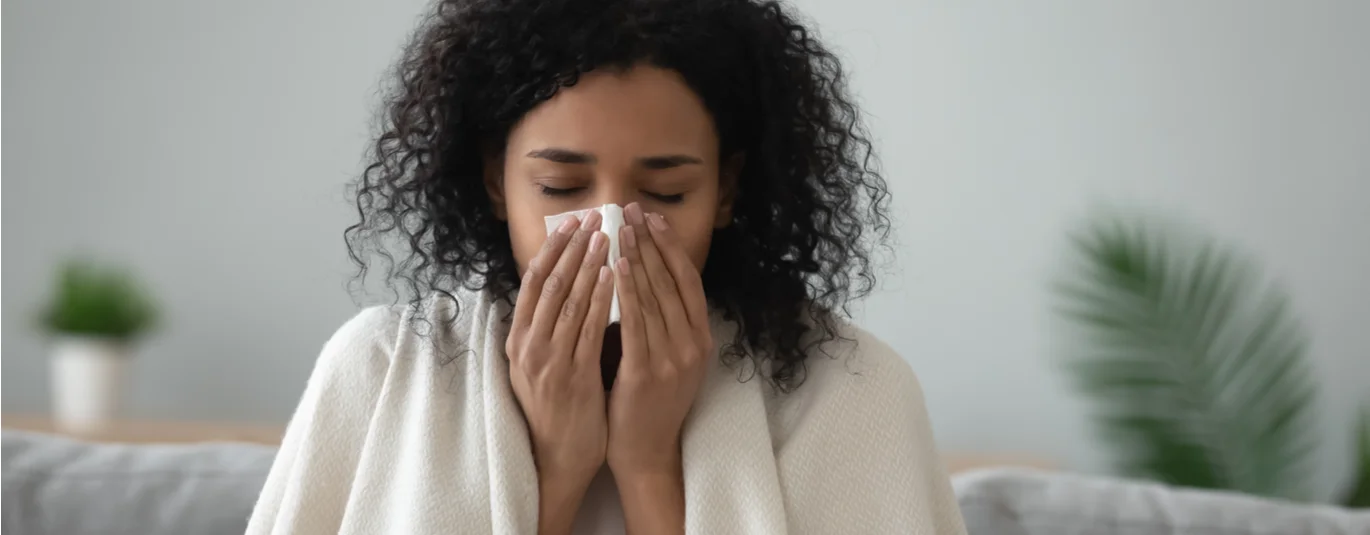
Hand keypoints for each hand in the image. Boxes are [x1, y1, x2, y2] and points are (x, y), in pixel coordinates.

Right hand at [506, 210, 614, 529]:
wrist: (555, 459)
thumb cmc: (556, 410)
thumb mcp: (541, 365)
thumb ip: (549, 330)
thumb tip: (567, 288)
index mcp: (519, 340)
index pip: (533, 282)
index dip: (552, 249)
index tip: (570, 222)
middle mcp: (528, 346)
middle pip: (548, 283)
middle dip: (571, 247)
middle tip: (592, 218)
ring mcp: (548, 360)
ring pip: (567, 300)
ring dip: (588, 264)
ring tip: (606, 236)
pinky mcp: (571, 376)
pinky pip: (587, 328)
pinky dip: (600, 298)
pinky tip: (614, 276)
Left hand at [607, 203, 712, 477]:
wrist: (645, 450)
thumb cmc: (647, 401)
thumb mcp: (666, 356)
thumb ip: (660, 320)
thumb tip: (640, 271)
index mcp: (700, 338)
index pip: (688, 280)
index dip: (670, 246)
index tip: (652, 218)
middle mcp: (693, 345)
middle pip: (671, 282)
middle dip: (650, 243)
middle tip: (631, 211)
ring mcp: (674, 359)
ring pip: (655, 297)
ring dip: (637, 257)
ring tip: (621, 229)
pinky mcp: (648, 372)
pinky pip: (637, 323)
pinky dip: (627, 292)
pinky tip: (615, 267)